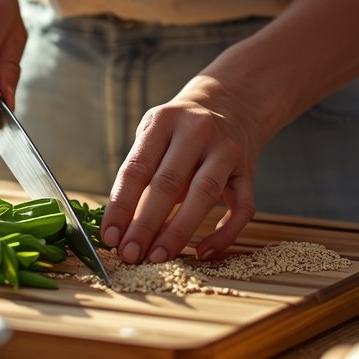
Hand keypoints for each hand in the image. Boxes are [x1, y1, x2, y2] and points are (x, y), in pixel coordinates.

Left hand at [100, 76, 261, 263]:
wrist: (233, 102)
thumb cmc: (181, 129)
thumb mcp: (155, 135)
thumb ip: (141, 173)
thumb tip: (121, 225)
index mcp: (165, 120)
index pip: (137, 168)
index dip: (121, 205)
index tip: (110, 236)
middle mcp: (198, 131)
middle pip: (168, 183)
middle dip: (145, 224)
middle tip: (129, 254)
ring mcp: (227, 150)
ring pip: (204, 195)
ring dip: (179, 231)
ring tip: (158, 256)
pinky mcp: (248, 170)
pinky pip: (242, 208)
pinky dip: (224, 234)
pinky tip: (203, 252)